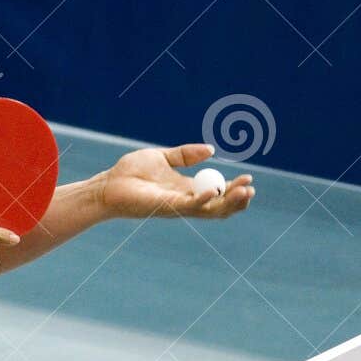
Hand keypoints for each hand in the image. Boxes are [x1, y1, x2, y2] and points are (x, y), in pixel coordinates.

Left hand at [95, 143, 254, 220]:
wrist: (109, 183)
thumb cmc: (132, 172)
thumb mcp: (164, 157)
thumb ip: (186, 154)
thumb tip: (211, 149)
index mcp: (187, 188)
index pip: (217, 192)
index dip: (234, 188)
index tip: (248, 178)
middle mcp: (185, 200)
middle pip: (218, 206)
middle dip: (237, 200)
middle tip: (251, 188)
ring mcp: (177, 206)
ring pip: (209, 210)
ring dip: (228, 203)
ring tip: (244, 193)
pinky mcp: (166, 207)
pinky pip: (188, 206)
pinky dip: (202, 200)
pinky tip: (214, 191)